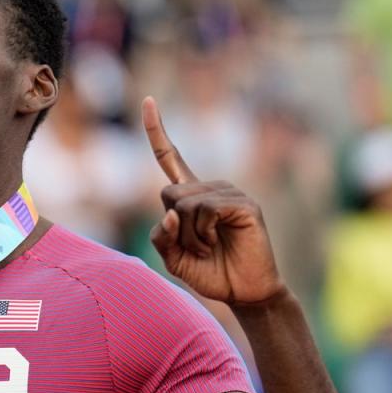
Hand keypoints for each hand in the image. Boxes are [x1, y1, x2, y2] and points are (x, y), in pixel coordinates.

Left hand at [142, 97, 284, 304]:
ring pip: (184, 205)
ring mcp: (229, 193)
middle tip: (197, 247)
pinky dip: (204, 233)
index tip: (147, 100)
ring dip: (190, 236)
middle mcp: (210, 188)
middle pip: (167, 194)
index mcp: (191, 196)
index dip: (157, 131)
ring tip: (210, 248)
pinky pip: (206, 210)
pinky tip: (220, 241)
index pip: (169, 157)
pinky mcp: (244, 204)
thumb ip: (162, 236)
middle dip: (175, 228)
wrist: (244, 292)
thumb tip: (172, 211)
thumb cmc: (210, 272)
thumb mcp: (172, 258)